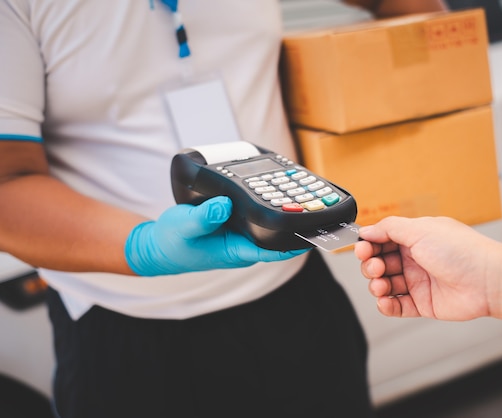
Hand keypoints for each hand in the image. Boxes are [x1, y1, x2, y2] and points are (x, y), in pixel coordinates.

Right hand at [125, 196, 305, 275]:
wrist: (160, 247)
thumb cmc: (173, 243)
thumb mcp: (185, 227)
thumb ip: (203, 217)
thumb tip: (224, 205)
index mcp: (239, 251)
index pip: (277, 250)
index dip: (299, 241)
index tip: (317, 231)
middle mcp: (245, 245)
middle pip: (279, 236)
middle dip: (297, 223)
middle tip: (316, 202)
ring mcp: (241, 236)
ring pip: (269, 226)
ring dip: (283, 213)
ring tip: (303, 193)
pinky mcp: (235, 227)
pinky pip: (256, 217)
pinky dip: (266, 206)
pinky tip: (273, 191)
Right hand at [354, 216, 494, 319]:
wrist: (488, 281)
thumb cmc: (461, 252)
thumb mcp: (420, 229)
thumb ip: (389, 228)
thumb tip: (367, 229)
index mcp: (415, 238)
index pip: (382, 240)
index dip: (369, 245)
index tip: (362, 248)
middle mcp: (415, 259)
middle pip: (380, 263)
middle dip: (371, 265)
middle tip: (375, 267)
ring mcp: (419, 282)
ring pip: (386, 285)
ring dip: (377, 285)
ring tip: (381, 285)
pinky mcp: (423, 303)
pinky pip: (397, 306)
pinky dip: (386, 305)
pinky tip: (384, 301)